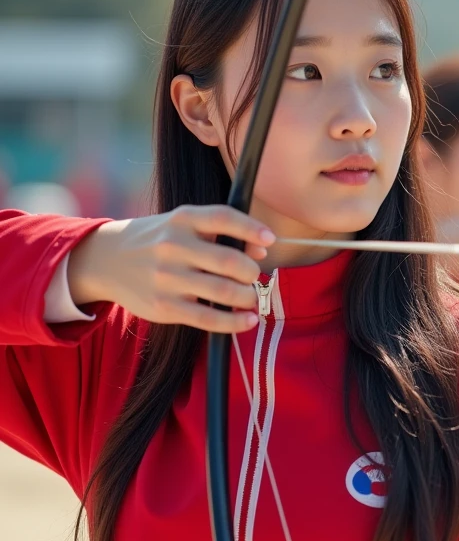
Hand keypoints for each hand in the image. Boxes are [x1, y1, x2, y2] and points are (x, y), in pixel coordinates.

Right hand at [67, 205, 274, 333]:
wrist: (107, 260)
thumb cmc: (157, 240)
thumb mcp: (182, 226)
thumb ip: (221, 233)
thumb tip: (261, 250)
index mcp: (182, 219)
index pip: (223, 218)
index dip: (252, 228)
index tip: (270, 240)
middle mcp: (174, 246)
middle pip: (230, 262)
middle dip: (252, 273)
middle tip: (254, 277)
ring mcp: (168, 278)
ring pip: (224, 292)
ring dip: (248, 298)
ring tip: (251, 299)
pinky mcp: (163, 306)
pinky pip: (208, 319)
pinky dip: (235, 322)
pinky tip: (248, 321)